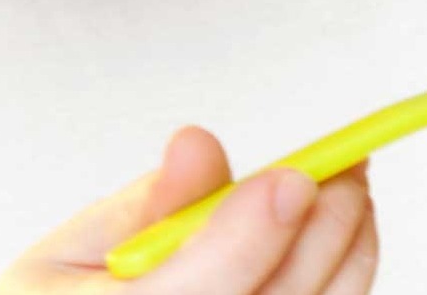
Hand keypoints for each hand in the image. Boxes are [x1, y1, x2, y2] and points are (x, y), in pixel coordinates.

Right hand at [0, 126, 377, 294]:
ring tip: (349, 187)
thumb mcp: (76, 250)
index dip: (251, 236)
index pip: (196, 294)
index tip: (290, 177)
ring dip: (349, 245)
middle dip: (322, 227)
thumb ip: (147, 204)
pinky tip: (343, 232)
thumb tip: (198, 148)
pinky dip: (347, 272)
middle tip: (344, 164)